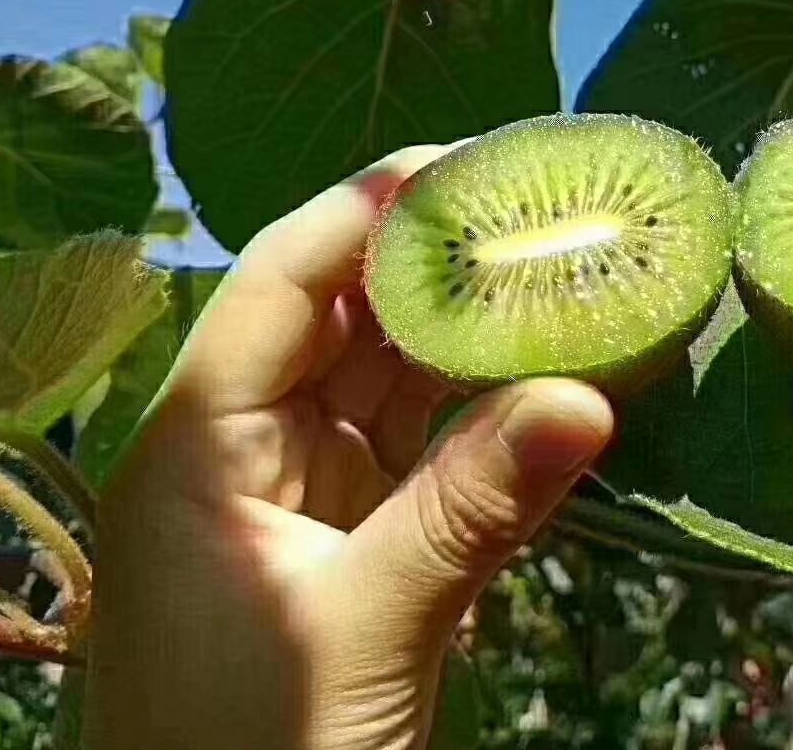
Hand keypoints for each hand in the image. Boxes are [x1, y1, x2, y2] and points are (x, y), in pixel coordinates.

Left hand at [82, 147, 613, 749]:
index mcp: (199, 445)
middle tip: (548, 214)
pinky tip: (559, 388)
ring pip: (401, 392)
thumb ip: (473, 507)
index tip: (469, 165)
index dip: (367, 214)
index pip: (282, 285)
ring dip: (481, 348)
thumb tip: (593, 397)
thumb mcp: (362, 627)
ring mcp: (311, 501)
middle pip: (350, 325)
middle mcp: (250, 452)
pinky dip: (494, 429)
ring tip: (572, 284)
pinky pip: (434, 461)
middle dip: (444, 272)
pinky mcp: (365, 550)